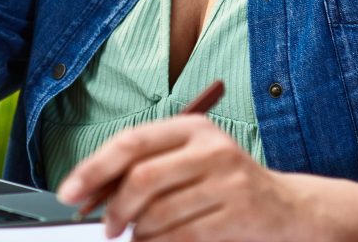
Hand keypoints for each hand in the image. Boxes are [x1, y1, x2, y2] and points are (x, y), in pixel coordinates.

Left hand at [56, 115, 316, 241]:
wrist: (288, 209)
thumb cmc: (225, 184)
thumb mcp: (188, 161)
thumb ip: (144, 168)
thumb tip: (88, 191)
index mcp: (192, 127)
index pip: (130, 142)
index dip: (93, 168)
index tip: (69, 193)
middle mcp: (211, 148)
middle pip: (141, 178)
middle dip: (113, 208)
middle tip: (105, 227)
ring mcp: (227, 182)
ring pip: (158, 213)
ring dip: (137, 233)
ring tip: (137, 236)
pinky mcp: (238, 215)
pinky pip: (180, 237)